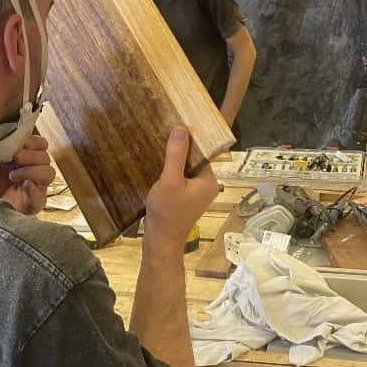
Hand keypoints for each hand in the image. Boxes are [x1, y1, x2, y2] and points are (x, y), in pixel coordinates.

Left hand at [0, 135, 55, 215]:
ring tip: (13, 176)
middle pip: (45, 157)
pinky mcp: (33, 205)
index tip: (19, 143)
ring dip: (32, 171)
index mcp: (25, 158)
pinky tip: (24, 186)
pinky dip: (33, 191)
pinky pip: (40, 197)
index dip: (32, 141)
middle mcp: (33, 172)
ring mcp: (35, 188)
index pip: (40, 145)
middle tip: (14, 157)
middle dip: (30, 155)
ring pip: (48, 173)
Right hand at [145, 128, 218, 245]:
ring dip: (173, 161)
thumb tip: (181, 129)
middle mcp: (206, 186)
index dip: (189, 140)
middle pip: (193, 160)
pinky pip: (180, 179)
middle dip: (179, 150)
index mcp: (209, 181)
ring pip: (185, 169)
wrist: (160, 241)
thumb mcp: (170, 180)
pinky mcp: (185, 199)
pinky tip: (157, 166)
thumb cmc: (166, 212)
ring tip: (158, 148)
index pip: (201, 153)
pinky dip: (170, 173)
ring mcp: (196, 193)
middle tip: (163, 135)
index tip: (175, 126)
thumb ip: (176, 155)